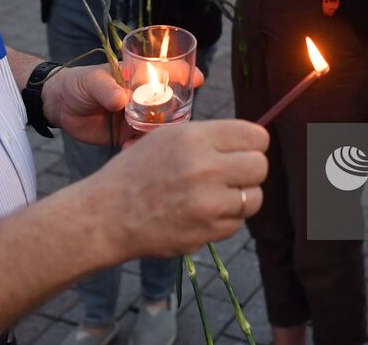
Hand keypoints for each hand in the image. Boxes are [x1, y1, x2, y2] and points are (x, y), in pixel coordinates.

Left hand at [42, 63, 206, 146]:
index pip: (168, 73)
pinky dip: (138, 148)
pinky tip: (126, 148)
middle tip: (170, 123)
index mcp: (139, 77)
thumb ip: (105, 89)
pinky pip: (141, 143)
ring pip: (160, 126)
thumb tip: (121, 100)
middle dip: (177, 113)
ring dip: (157, 134)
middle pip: (172, 104)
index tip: (197, 79)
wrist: (59, 106)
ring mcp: (138, 117)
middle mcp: (144, 97)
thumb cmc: (78, 83)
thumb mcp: (91, 81)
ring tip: (141, 138)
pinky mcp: (128, 135)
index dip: (186, 75)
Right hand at [90, 120, 269, 257]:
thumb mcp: (169, 137)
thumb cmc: (137, 171)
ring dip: (241, 197)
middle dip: (250, 170)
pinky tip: (202, 214)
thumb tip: (252, 140)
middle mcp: (205, 168)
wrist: (107, 215)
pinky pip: (237, 223)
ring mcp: (207, 203)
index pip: (256, 135)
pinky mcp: (206, 232)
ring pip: (255, 197)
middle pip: (260, 166)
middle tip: (232, 175)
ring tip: (216, 195)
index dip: (253, 143)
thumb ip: (211, 137)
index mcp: (196, 138)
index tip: (245, 150)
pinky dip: (225, 220)